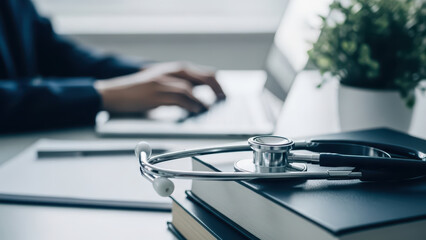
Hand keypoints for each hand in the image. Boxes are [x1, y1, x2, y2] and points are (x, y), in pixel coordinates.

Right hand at [94, 62, 225, 113]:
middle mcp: (169, 72)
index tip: (223, 93)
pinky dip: (189, 105)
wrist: (115, 93)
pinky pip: (177, 99)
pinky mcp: (155, 94)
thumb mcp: (161, 82)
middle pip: (201, 76)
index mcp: (173, 69)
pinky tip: (194, 111)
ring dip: (201, 100)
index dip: (216, 82)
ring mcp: (162, 82)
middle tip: (223, 99)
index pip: (202, 72)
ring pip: (189, 88)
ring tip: (208, 108)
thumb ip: (179, 84)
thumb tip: (199, 93)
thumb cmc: (138, 90)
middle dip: (215, 88)